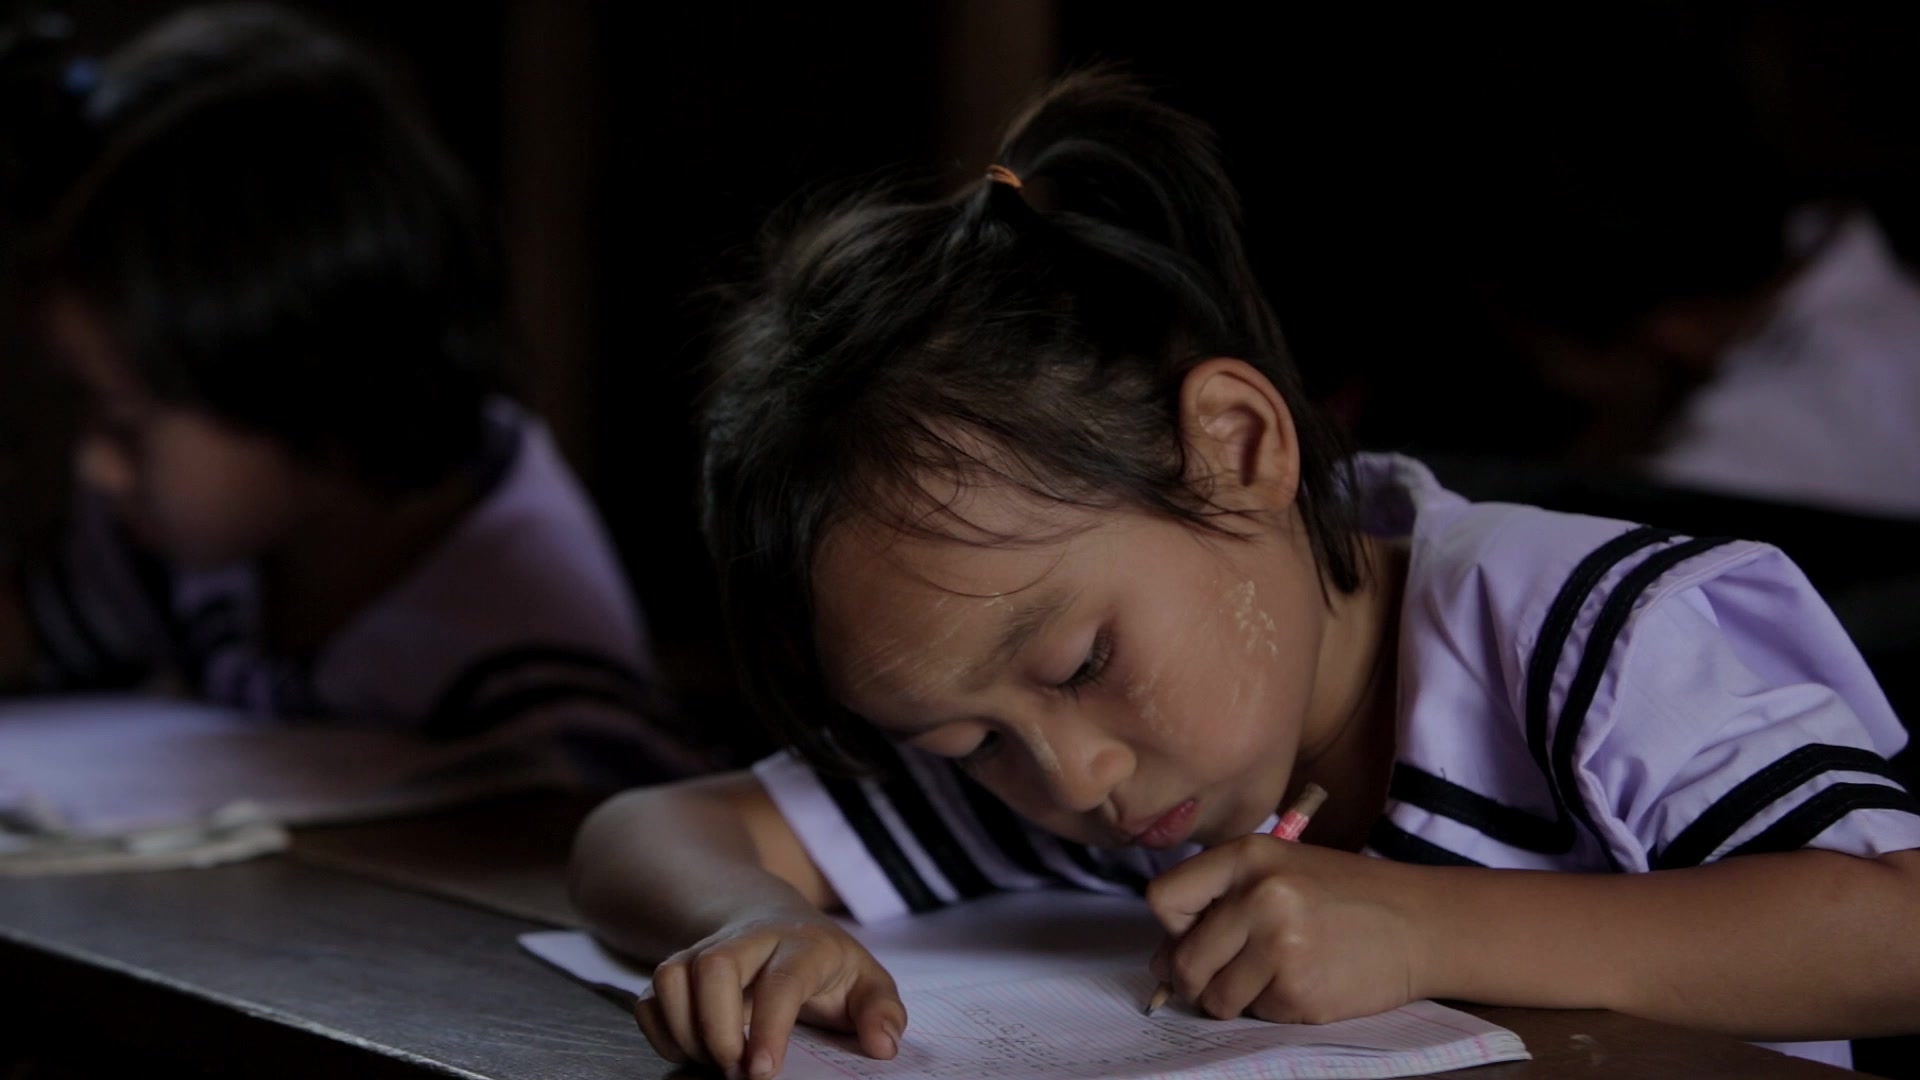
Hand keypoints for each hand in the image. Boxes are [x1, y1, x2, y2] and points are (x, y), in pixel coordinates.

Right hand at [635, 908, 905, 1078]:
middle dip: (717, 1030)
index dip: (769, 1028)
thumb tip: (882, 1045)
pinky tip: (692, 1052)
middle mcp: (748, 941)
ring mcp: (705, 950)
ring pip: (672, 978)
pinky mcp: (677, 968)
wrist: (773, 920)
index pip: (782, 981)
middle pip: (714, 968)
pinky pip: (649, 997)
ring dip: (686, 1032)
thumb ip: (882, 1011)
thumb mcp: (866, 981)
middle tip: (736, 1073)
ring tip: (716, 1063)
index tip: (762, 1073)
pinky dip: (662, 1033)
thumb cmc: (824, 965)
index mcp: (801, 945)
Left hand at [1145, 836, 1419, 1023]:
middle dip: (1198, 979)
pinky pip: (1259, 1015)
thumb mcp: (1279, 871)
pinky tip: (1306, 982)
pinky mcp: (1300, 991)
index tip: (1195, 936)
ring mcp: (1280, 947)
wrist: (1421, 922)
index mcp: (1247, 856)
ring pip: (1217, 998)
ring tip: (1276, 973)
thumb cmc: (1344, 895)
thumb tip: (1162, 962)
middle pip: (1185, 961)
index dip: (1174, 929)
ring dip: (1237, 998)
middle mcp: (1259, 897)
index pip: (1163, 900)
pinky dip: (1275, 1008)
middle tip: (1230, 973)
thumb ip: (1219, 903)